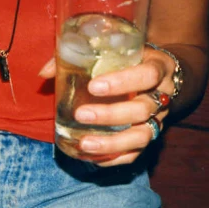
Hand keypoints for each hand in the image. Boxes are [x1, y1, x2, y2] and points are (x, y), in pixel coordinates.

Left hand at [40, 46, 175, 165]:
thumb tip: (44, 73)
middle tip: (81, 115)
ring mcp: (158, 120)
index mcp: (159, 66)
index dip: (123, 81)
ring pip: (142, 136)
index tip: (94, 86)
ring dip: (112, 143)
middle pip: (142, 109)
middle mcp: (164, 95)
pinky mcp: (150, 138)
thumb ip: (79, 56)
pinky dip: (114, 158)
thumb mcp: (115, 50)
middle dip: (110, 114)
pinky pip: (136, 154)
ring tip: (84, 143)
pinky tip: (92, 157)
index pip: (147, 74)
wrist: (159, 76)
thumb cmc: (129, 60)